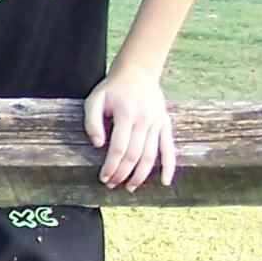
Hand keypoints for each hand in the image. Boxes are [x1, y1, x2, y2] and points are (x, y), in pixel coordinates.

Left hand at [85, 64, 175, 188]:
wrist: (138, 72)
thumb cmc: (112, 88)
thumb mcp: (95, 99)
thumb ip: (92, 122)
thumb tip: (97, 145)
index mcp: (126, 115)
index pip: (118, 148)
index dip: (111, 166)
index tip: (104, 178)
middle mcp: (145, 121)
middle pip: (135, 155)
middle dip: (123, 174)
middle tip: (112, 185)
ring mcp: (157, 123)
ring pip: (152, 156)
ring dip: (141, 175)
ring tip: (130, 187)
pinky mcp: (165, 125)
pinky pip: (169, 148)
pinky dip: (169, 166)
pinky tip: (164, 182)